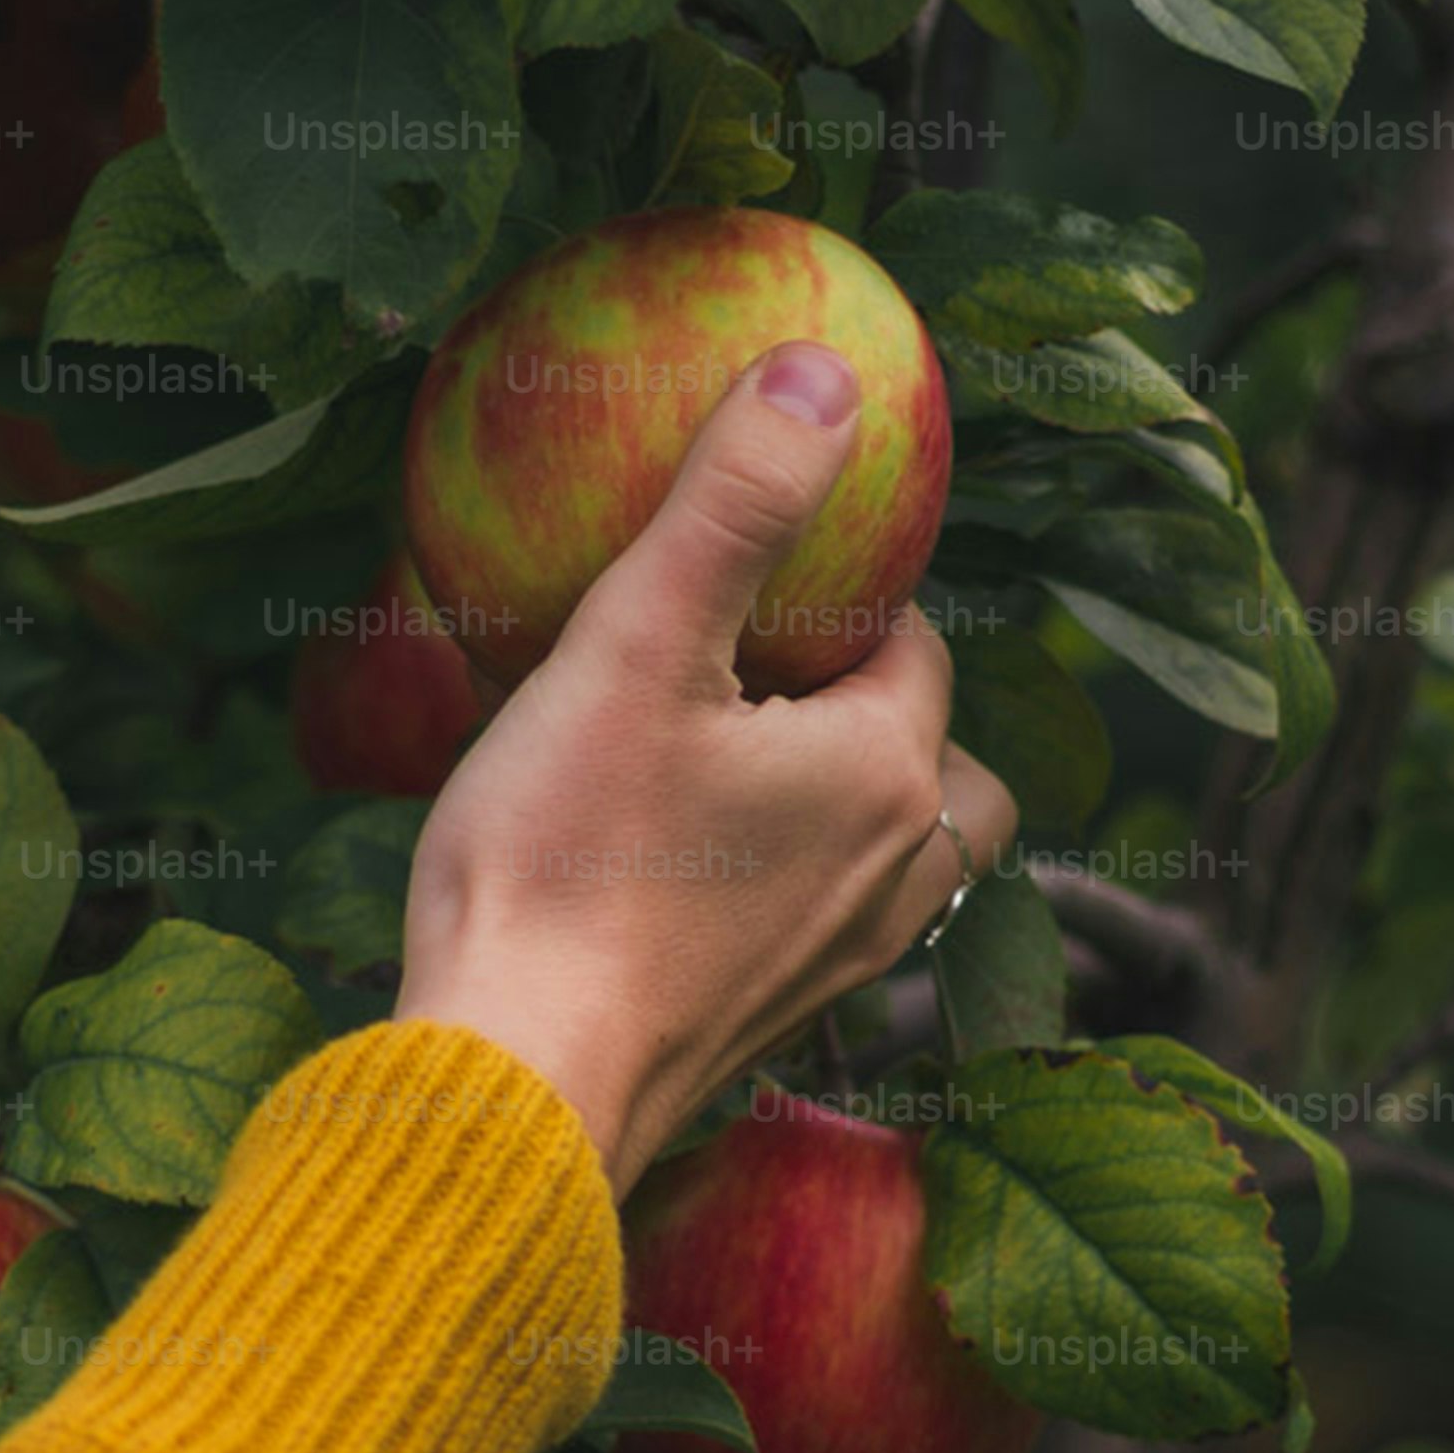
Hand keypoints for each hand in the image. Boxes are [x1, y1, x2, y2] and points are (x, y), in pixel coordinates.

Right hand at [396, 340, 1013, 1191]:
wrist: (513, 1082)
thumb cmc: (566, 864)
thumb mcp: (637, 645)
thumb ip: (736, 502)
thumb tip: (824, 370)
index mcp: (889, 772)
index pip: (913, 641)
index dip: (842, 595)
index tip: (750, 577)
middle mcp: (898, 876)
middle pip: (940, 757)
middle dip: (879, 704)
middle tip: (761, 672)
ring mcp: (841, 965)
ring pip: (898, 852)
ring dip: (845, 799)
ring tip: (738, 761)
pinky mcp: (774, 1026)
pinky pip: (823, 924)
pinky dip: (788, 880)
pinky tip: (684, 866)